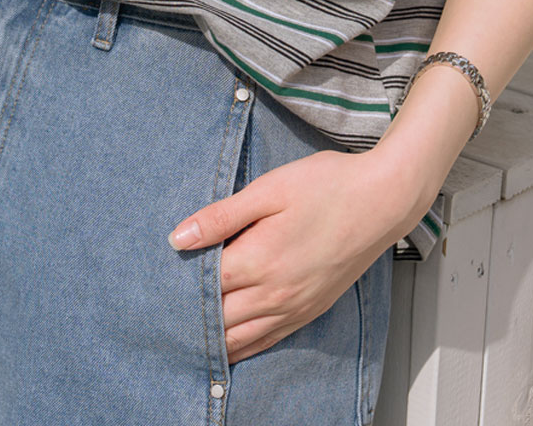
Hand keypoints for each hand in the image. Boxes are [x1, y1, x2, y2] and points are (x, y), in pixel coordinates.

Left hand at [167, 148, 421, 363]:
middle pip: (216, 320)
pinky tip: (225, 345)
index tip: (150, 283)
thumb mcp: (268, 190)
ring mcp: (294, 307)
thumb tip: (178, 238)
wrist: (382, 200)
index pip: (202, 287)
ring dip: (210, 340)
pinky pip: (267, 341)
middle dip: (186, 317)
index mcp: (259, 260)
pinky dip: (241, 347)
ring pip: (240, 340)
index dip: (174, 286)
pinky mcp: (310, 310)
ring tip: (180, 334)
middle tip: (154, 313)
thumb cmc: (327, 186)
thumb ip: (221, 216)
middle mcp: (275, 294)